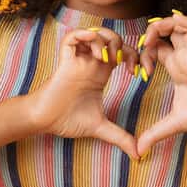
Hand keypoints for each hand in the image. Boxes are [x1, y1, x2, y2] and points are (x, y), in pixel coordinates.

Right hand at [28, 26, 142, 159]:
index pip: (122, 53)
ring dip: (107, 40)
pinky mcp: (65, 59)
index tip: (141, 74)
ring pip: (94, 33)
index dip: (135, 58)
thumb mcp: (100, 127)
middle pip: (111, 38)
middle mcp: (90, 63)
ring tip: (110, 59)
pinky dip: (87, 38)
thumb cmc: (68, 120)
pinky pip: (73, 37)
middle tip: (128, 65)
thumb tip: (138, 153)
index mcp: (100, 73)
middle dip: (125, 45)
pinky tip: (97, 55)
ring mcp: (78, 59)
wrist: (45, 121)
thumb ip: (120, 137)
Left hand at [135, 10, 186, 156]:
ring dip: (163, 25)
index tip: (139, 71)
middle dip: (151, 34)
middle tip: (142, 46)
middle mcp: (184, 58)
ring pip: (179, 27)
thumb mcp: (174, 123)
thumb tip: (139, 151)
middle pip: (166, 34)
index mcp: (177, 69)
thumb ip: (155, 133)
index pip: (158, 50)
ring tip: (151, 34)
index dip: (144, 54)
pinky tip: (171, 21)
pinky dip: (183, 22)